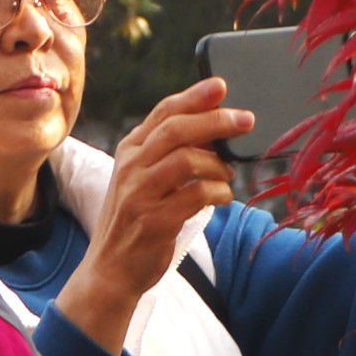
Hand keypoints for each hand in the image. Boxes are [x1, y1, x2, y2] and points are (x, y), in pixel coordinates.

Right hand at [59, 79, 248, 353]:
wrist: (110, 270)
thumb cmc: (136, 220)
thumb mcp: (143, 179)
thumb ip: (170, 152)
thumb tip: (215, 127)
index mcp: (130, 151)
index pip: (163, 113)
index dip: (194, 97)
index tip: (221, 85)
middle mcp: (132, 167)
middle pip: (177, 130)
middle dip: (215, 121)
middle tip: (245, 120)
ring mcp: (141, 194)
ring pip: (187, 160)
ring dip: (218, 165)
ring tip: (227, 176)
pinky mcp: (154, 221)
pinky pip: (196, 195)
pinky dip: (218, 193)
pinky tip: (222, 197)